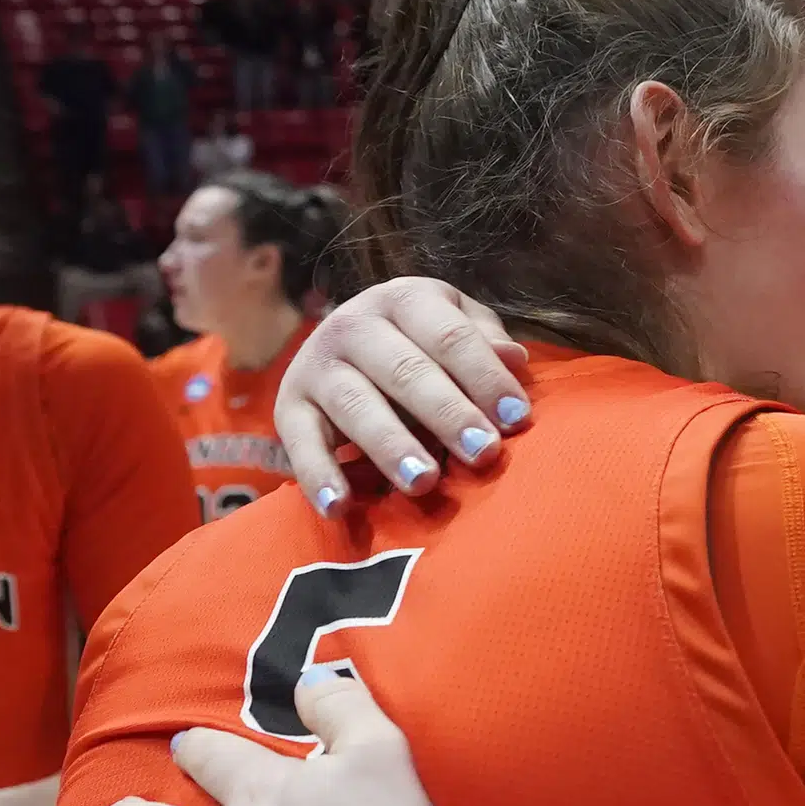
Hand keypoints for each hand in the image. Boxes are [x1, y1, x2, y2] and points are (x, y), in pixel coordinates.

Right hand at [276, 278, 530, 511]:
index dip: (485, 377)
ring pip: (355, 404)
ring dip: (391, 445)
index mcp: (405, 299)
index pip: (450, 337)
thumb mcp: (455, 328)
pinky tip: (340, 507)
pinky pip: (300, 442)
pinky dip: (317, 475)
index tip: (516, 419)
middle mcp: (354, 323)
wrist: (344, 344)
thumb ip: (485, 343)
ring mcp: (316, 363)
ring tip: (425, 482)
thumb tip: (514, 359)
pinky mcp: (287, 405)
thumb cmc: (420, 343)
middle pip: (405, 370)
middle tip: (483, 453)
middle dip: (447, 413)